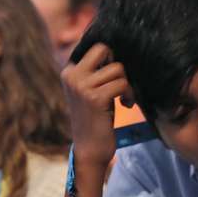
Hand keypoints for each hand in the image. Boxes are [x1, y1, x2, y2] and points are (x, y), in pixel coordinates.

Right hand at [60, 43, 133, 174]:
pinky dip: (129, 94)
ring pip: (117, 68)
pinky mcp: (95, 98)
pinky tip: (126, 105)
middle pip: (104, 49)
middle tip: (117, 82)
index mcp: (69, 72)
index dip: (109, 59)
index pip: (95, 48)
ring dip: (126, 84)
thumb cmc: (94, 118)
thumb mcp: (89, 90)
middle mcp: (72, 76)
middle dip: (116, 65)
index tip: (112, 78)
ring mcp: (81, 86)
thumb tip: (115, 48)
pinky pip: (122, 84)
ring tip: (123, 99)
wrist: (89, 149)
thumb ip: (95, 71)